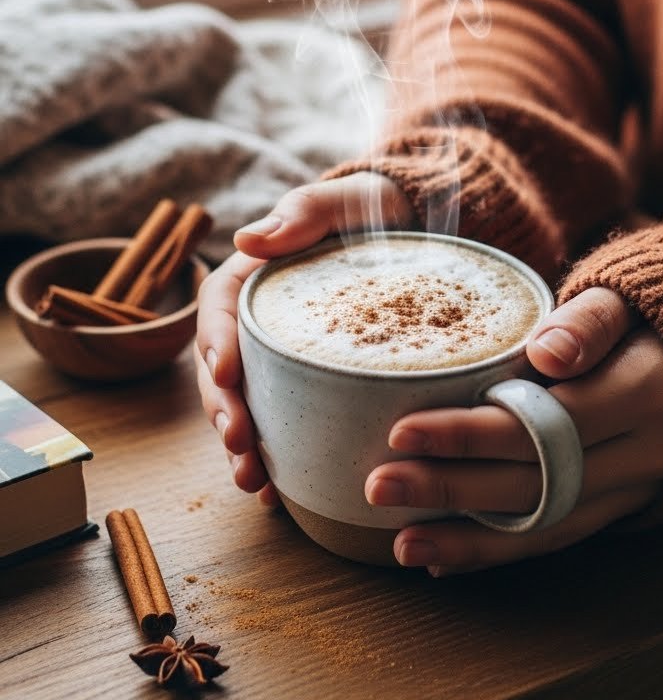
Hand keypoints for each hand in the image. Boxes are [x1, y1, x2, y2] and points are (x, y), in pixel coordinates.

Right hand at [195, 172, 413, 498]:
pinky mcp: (307, 384)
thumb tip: (247, 239)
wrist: (411, 233)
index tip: (225, 372)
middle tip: (239, 444)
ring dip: (241, 447)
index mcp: (255, 278)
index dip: (214, 342)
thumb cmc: (371, 212)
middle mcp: (259, 323)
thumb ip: (302, 213)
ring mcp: (280, 357)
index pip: (219, 310)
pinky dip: (276, 459)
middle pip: (223, 370)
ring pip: (246, 404)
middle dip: (223, 410)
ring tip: (254, 481)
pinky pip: (281, 423)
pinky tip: (281, 494)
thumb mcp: (342, 204)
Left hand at [365, 287, 662, 573]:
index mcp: (642, 394)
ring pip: (544, 524)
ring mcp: (632, 491)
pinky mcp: (617, 512)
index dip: (473, 433)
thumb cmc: (640, 321)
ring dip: (467, 538)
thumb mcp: (621, 301)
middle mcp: (642, 454)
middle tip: (378, 486)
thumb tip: (547, 351)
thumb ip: (586, 321)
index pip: (546, 421)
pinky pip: (552, 538)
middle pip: (537, 480)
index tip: (403, 431)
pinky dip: (495, 551)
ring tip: (400, 541)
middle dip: (451, 487)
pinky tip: (439, 554)